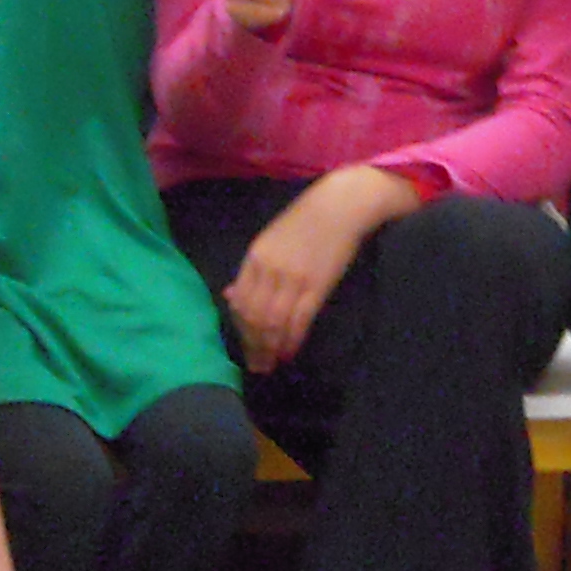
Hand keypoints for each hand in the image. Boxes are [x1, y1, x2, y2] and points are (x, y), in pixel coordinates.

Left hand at [222, 171, 379, 371]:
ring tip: (271, 363)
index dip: (241, 329)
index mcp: (255, 257)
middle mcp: (270, 270)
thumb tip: (229, 296)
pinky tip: (290, 351)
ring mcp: (293, 278)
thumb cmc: (305, 222)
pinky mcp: (317, 285)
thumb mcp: (269, 241)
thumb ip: (251, 270)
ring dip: (270, 348)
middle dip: (253, 345)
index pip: (240, 302)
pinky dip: (292, 340)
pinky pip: (299, 320)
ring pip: (273, 323)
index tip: (245, 346)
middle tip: (257, 365)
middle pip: (254, 317)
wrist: (340, 206)